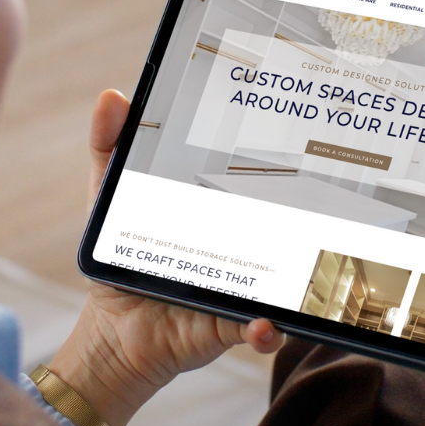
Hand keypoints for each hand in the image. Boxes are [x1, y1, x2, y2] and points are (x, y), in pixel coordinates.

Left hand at [49, 90, 283, 425]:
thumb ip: (109, 147)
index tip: (291, 137)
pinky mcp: (230, 324)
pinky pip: (258, 328)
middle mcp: (238, 244)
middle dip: (305, 215)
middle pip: (281, 225)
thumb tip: (111, 97)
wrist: (115, 327)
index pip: (252, 180)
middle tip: (315, 197)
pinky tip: (264, 325)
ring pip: (284, 280)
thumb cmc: (119, 257)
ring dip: (299, 278)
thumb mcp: (109, 198)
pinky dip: (265, 329)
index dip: (276, 159)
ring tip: (303, 272)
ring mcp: (240, 286)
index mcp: (216, 208)